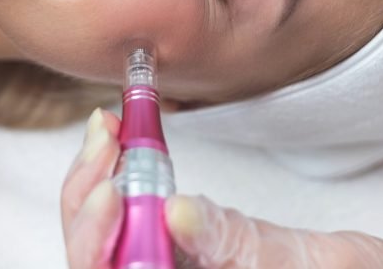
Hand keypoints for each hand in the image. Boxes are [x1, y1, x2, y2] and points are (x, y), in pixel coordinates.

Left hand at [61, 108, 382, 267]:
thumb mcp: (291, 264)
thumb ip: (233, 245)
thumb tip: (177, 213)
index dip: (98, 243)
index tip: (112, 190)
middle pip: (96, 254)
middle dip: (90, 194)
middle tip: (107, 137)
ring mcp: (162, 261)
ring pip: (107, 227)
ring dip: (99, 173)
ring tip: (109, 128)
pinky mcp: (171, 236)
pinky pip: (129, 206)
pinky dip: (120, 167)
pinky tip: (119, 137)